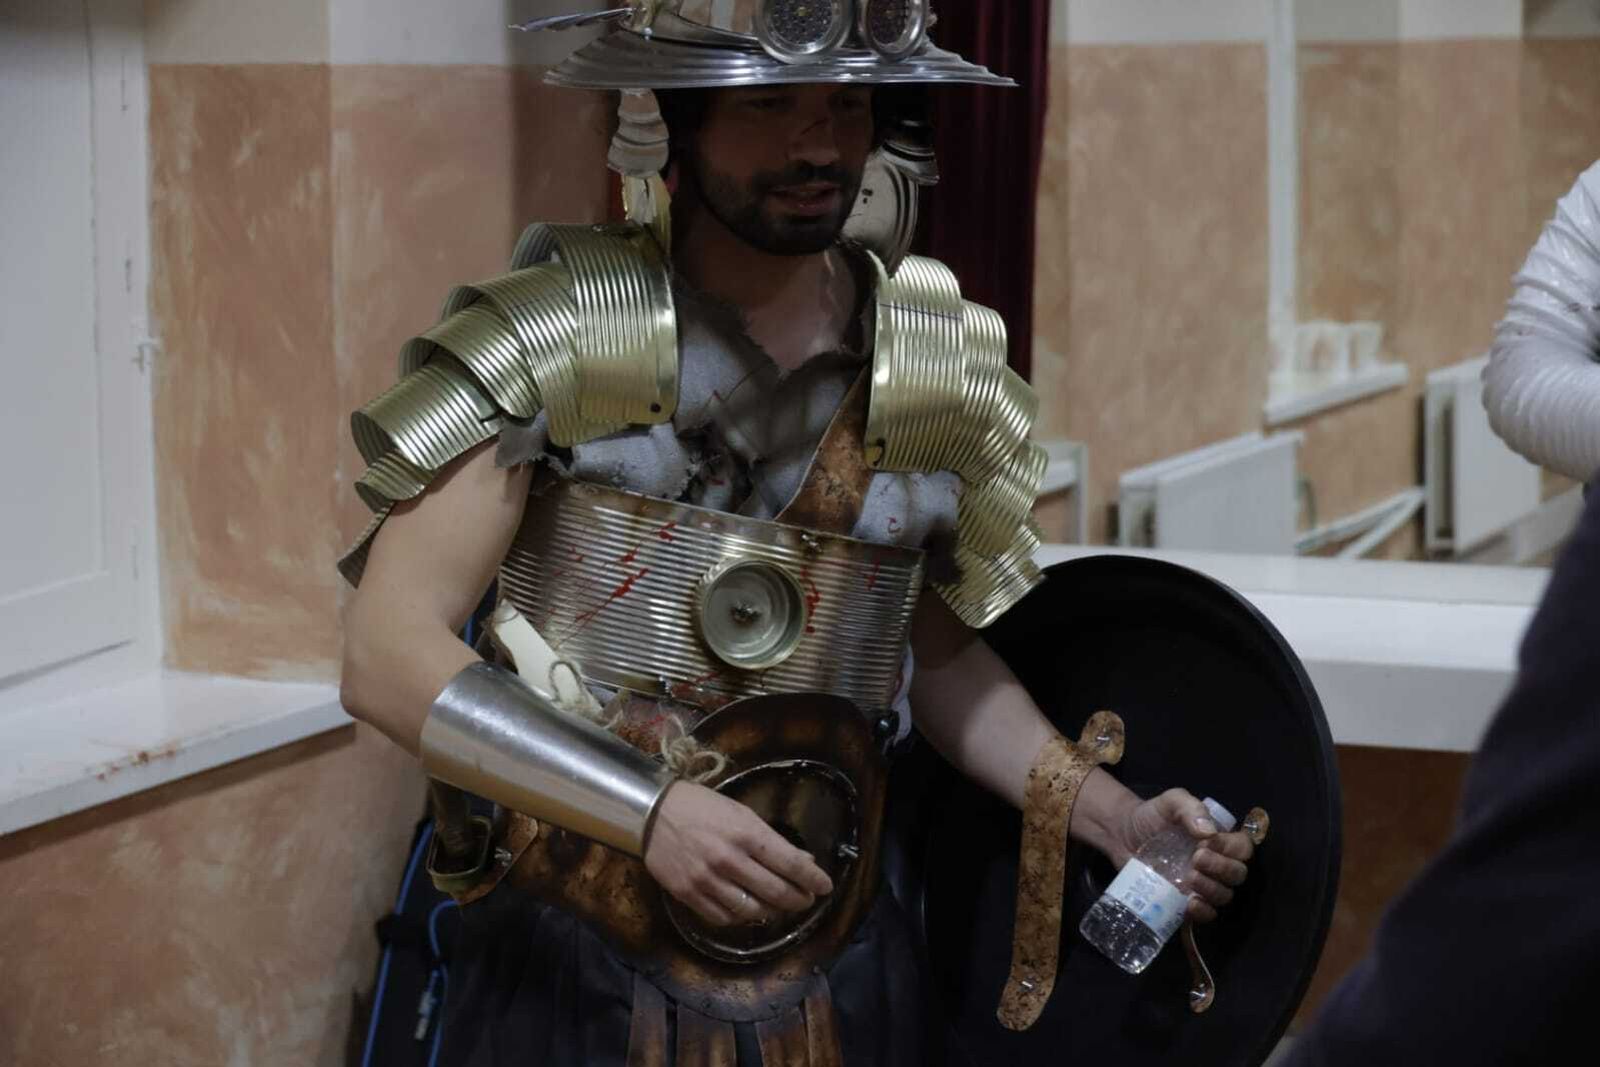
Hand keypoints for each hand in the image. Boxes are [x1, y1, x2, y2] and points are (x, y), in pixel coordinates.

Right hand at [643, 781, 834, 926]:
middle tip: (806, 900)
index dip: (814, 879)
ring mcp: (707, 880)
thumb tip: (802, 861)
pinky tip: (748, 909)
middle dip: (798, 899)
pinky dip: (741, 917)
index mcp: (746, 834)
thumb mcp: (741, 813)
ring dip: (772, 912)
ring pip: (752, 911)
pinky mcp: (688, 895)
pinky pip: (723, 918)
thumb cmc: (702, 807)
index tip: (826, 887)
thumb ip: (770, 840)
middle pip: (776, 892)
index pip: (791, 864)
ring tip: (779, 906)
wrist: (653, 813)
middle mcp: (729, 860)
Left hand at [1104, 787, 1254, 924]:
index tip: (1207, 841)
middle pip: (1238, 874)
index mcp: (1218, 839)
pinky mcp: (1185, 901)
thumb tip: (1208, 831)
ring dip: (1211, 888)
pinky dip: (1203, 911)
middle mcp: (1216, 864)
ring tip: (1190, 876)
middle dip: (1221, 867)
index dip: (1231, 847)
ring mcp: (1202, 885)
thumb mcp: (1170, 802)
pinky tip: (1190, 902)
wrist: (1122, 834)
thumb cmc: (1151, 816)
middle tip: (1196, 857)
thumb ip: (1190, 807)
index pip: (1243, 847)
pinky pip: (1207, 915)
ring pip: (1224, 895)